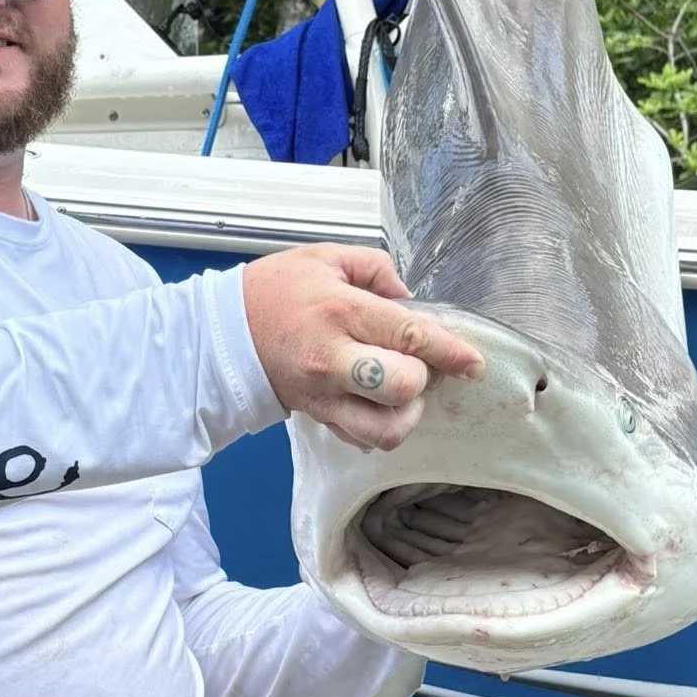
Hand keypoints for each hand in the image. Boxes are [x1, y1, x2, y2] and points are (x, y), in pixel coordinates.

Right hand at [241, 244, 483, 452]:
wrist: (222, 332)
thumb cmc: (276, 290)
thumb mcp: (326, 257)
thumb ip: (376, 269)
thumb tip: (409, 298)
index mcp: (341, 311)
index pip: (410, 336)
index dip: (451, 351)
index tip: (474, 362)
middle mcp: (334, 359)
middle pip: (402, 387)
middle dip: (423, 377)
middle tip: (417, 363)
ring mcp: (324, 395)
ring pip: (385, 429)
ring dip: (406, 413)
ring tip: (400, 393)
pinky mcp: (317, 418)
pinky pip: (361, 439)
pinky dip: (379, 427)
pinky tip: (376, 404)